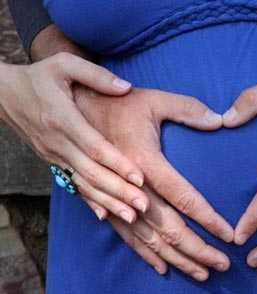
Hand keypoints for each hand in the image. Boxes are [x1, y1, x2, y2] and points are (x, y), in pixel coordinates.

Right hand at [0, 53, 149, 222]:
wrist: (4, 94)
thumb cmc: (39, 76)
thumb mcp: (64, 64)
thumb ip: (96, 75)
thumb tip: (126, 87)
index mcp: (63, 118)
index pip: (94, 146)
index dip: (117, 163)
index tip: (140, 178)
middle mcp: (58, 142)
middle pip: (92, 172)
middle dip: (119, 191)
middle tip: (144, 207)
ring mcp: (54, 155)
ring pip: (84, 183)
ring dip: (109, 202)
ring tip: (133, 217)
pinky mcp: (52, 161)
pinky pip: (73, 184)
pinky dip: (90, 201)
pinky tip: (106, 215)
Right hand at [75, 86, 232, 279]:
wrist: (75, 112)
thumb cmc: (119, 105)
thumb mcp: (155, 100)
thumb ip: (188, 109)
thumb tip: (220, 120)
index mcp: (145, 162)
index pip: (184, 197)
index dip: (208, 219)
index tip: (229, 235)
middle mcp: (131, 187)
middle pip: (168, 227)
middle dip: (197, 249)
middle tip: (222, 264)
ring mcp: (116, 199)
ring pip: (149, 239)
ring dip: (177, 258)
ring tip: (201, 273)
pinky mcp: (106, 204)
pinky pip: (126, 236)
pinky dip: (145, 254)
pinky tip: (162, 267)